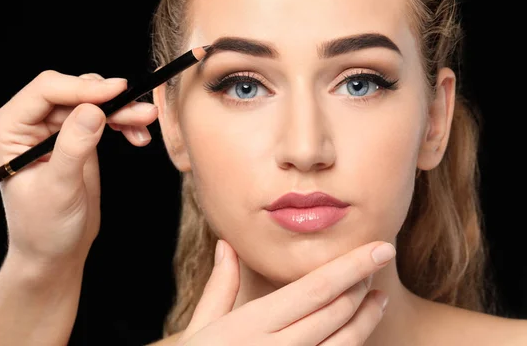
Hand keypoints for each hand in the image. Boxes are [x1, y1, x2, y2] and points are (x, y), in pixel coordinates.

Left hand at [0, 70, 157, 269]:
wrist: (55, 253)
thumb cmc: (44, 227)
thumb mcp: (58, 188)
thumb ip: (73, 147)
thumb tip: (93, 110)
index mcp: (9, 129)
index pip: (46, 90)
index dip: (83, 87)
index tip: (118, 92)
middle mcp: (28, 122)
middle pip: (74, 92)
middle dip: (110, 100)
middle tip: (144, 113)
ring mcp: (53, 129)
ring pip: (92, 101)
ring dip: (122, 110)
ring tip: (147, 124)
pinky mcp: (76, 137)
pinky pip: (103, 116)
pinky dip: (122, 122)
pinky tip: (138, 136)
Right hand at [177, 240, 393, 345]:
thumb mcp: (201, 328)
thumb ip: (219, 287)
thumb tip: (227, 245)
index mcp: (252, 325)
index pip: (314, 288)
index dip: (351, 266)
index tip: (379, 248)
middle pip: (336, 311)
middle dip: (362, 284)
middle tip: (376, 263)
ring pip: (345, 342)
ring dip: (367, 317)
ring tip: (378, 298)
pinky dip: (353, 344)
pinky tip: (358, 331)